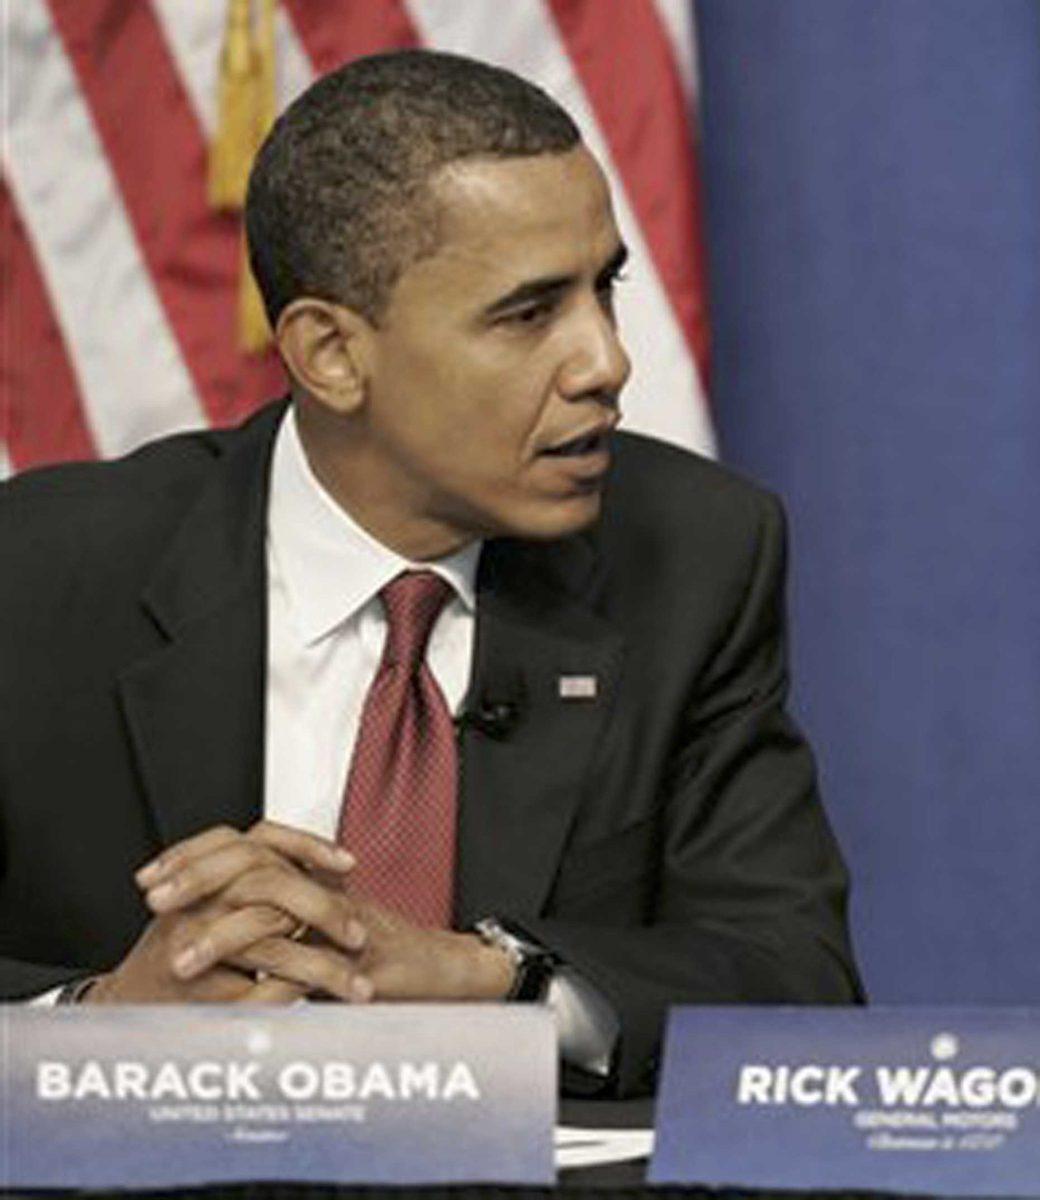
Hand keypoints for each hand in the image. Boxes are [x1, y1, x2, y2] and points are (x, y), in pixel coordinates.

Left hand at [137, 822, 515, 1002]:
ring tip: (184, 962)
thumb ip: (274, 932)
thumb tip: (209, 933)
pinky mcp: (361, 960)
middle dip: (197, 879)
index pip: (244, 846)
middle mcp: (321, 891)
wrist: (443, 971)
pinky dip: (277, 985)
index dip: (195, 856)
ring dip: (224, 935)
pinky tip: (246, 1002)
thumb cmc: (381, 957)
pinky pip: (314, 966)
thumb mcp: (317, 936)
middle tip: (156, 902)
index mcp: (305, 880)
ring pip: (276, 909)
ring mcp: (341, 923)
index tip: (150, 878)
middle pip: (253, 861)